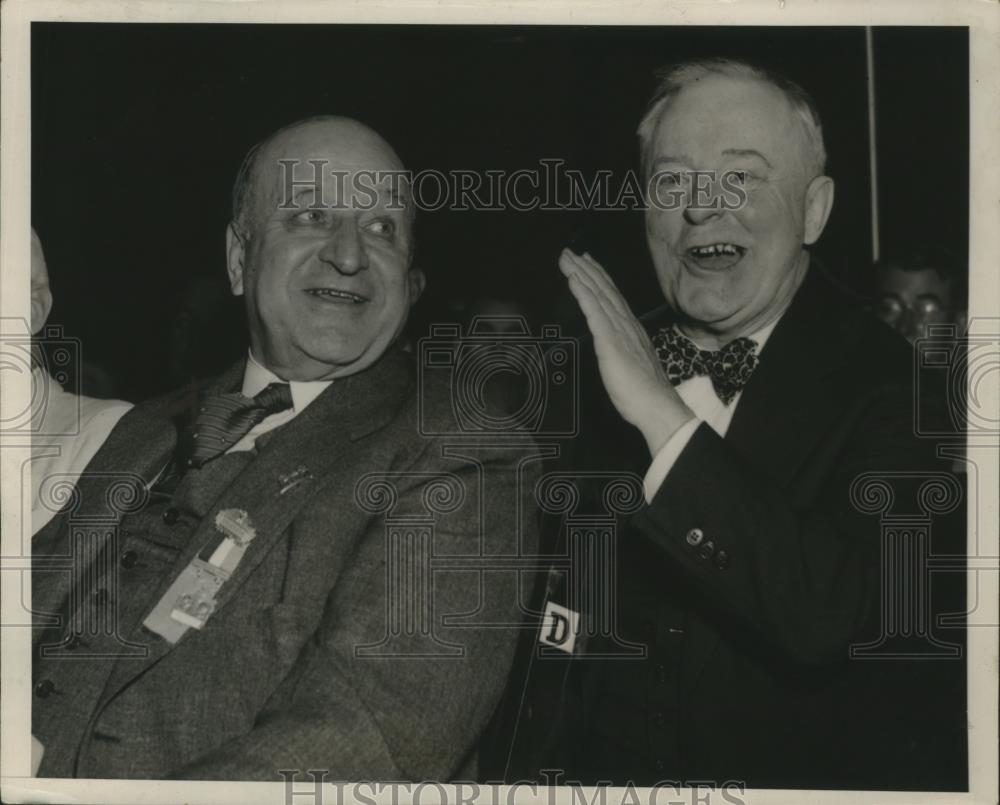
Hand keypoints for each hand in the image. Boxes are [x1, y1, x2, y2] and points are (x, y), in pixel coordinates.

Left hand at [559, 249, 694, 454]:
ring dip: (581, 275)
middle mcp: (625, 325)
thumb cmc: (644, 392)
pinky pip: (594, 313)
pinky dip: (583, 294)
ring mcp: (618, 332)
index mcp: (630, 330)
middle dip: (585, 269)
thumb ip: (622, 352)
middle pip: (603, 290)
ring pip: (598, 296)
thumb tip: (616, 350)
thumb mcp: (630, 365)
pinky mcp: (610, 343)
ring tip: (567, 259)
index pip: (612, 298)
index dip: (599, 278)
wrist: (656, 406)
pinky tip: (573, 281)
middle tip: (569, 253)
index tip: (587, 262)